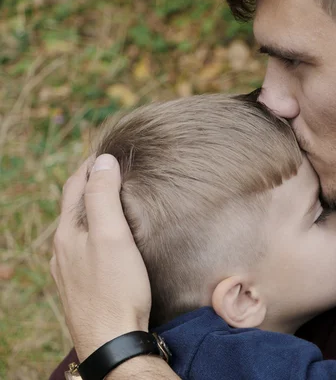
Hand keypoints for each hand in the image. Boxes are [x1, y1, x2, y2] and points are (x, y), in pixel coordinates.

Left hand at [51, 154, 151, 360]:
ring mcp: (69, 271)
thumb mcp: (112, 235)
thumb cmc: (116, 288)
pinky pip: (83, 250)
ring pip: (77, 231)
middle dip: (90, 186)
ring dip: (91, 212)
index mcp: (68, 233)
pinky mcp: (81, 287)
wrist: (112, 340)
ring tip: (112, 203)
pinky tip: (106, 243)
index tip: (107, 152)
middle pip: (73, 208)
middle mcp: (62, 250)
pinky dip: (94, 234)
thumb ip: (104, 196)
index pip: (74, 187)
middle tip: (111, 172)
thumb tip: (102, 160)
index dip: (89, 166)